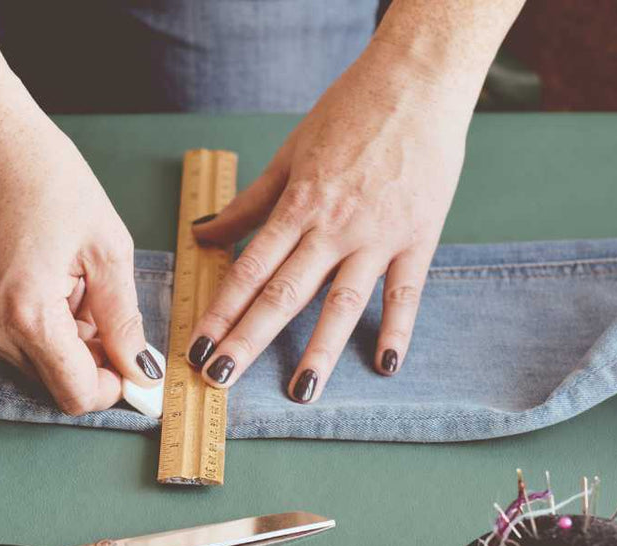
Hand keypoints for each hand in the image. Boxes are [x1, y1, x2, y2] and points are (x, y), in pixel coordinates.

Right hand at [0, 119, 161, 414]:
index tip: (140, 369)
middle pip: (57, 382)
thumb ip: (124, 319)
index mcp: (28, 314)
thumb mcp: (107, 249)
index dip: (114, 388)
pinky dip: (49, 324)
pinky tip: (58, 278)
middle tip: (112, 306)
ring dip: (72, 339)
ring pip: (41, 361)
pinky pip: (21, 339)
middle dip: (94, 359)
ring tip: (79, 279)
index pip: (75, 393)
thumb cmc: (48, 179)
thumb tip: (140, 370)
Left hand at [186, 44, 475, 402]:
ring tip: (300, 390)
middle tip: (221, 376)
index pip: (249, 270)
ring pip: (342, 302)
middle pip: (284, 293)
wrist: (416, 84)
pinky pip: (405, 292)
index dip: (220, 310)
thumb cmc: (348, 114)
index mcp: (297, 206)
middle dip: (249, 339)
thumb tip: (203, 234)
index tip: (197, 344)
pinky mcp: (419, 238)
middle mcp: (334, 227)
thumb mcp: (289, 155)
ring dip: (320, 349)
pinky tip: (383, 365)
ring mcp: (378, 236)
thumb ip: (248, 204)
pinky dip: (397, 329)